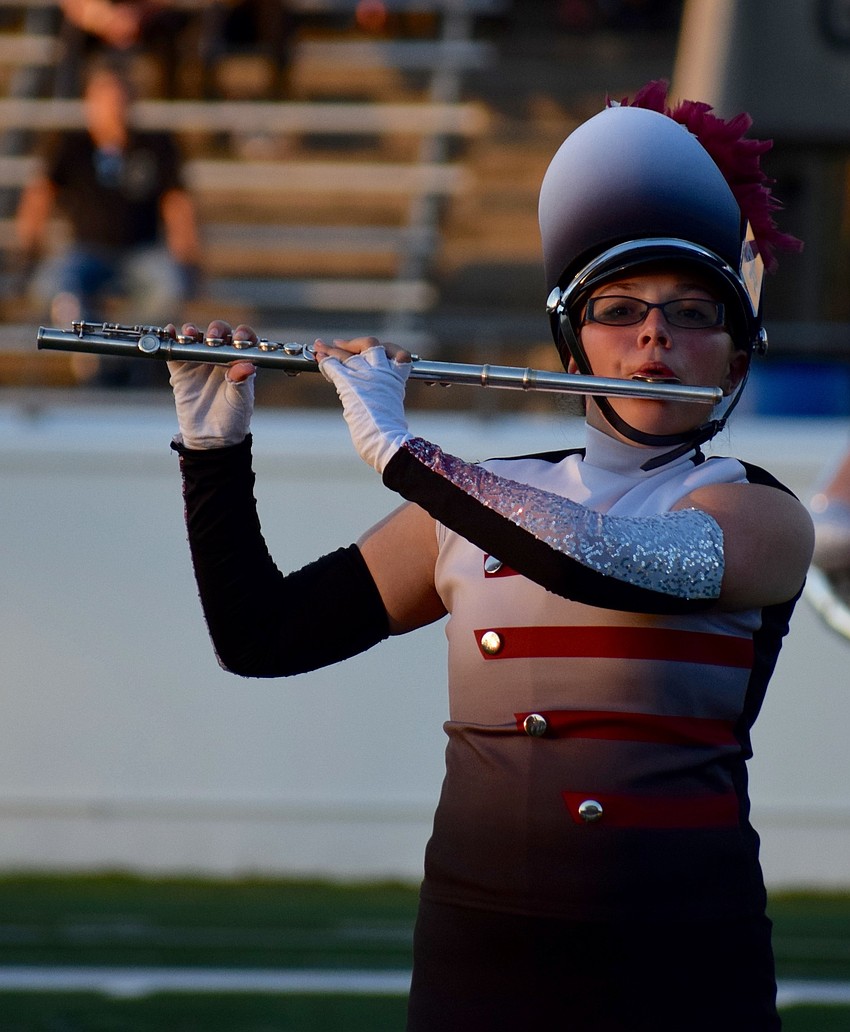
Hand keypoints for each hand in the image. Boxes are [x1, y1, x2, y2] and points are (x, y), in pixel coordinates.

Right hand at [166, 320, 256, 449]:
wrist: (212, 438)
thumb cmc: (233, 419)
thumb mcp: (241, 400)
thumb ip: (241, 382)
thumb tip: (246, 366)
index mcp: (239, 362)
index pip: (242, 341)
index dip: (242, 334)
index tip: (240, 338)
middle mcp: (219, 358)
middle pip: (218, 334)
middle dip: (216, 330)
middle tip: (213, 337)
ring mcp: (199, 362)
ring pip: (195, 339)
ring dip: (192, 332)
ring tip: (190, 334)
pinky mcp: (181, 370)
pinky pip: (175, 352)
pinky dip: (171, 339)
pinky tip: (170, 333)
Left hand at [314, 336, 411, 472]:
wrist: (387, 440)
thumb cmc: (390, 436)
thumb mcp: (392, 413)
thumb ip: (384, 402)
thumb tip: (369, 407)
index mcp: (397, 380)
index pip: (398, 355)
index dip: (386, 350)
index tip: (373, 353)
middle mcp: (383, 373)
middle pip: (370, 344)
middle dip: (353, 343)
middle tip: (339, 344)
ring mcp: (366, 376)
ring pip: (347, 353)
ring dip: (331, 349)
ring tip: (319, 346)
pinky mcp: (349, 383)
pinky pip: (333, 366)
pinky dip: (324, 362)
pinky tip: (318, 360)